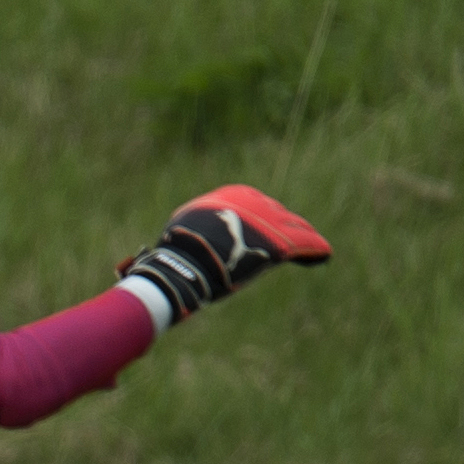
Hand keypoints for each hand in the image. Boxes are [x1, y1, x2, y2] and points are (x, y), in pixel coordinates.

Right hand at [119, 183, 330, 318]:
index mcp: (227, 198)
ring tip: (315, 249)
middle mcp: (250, 203)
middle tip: (297, 240)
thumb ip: (182, 241)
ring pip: (293, 227)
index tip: (266, 233)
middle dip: (286, 226)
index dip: (262, 219)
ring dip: (303, 238)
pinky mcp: (279, 241)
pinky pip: (304, 243)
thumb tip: (139, 263)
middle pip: (275, 214)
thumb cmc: (172, 257)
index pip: (251, 204)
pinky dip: (315, 250)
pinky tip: (324, 256)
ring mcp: (266, 221)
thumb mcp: (175, 240)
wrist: (184, 264)